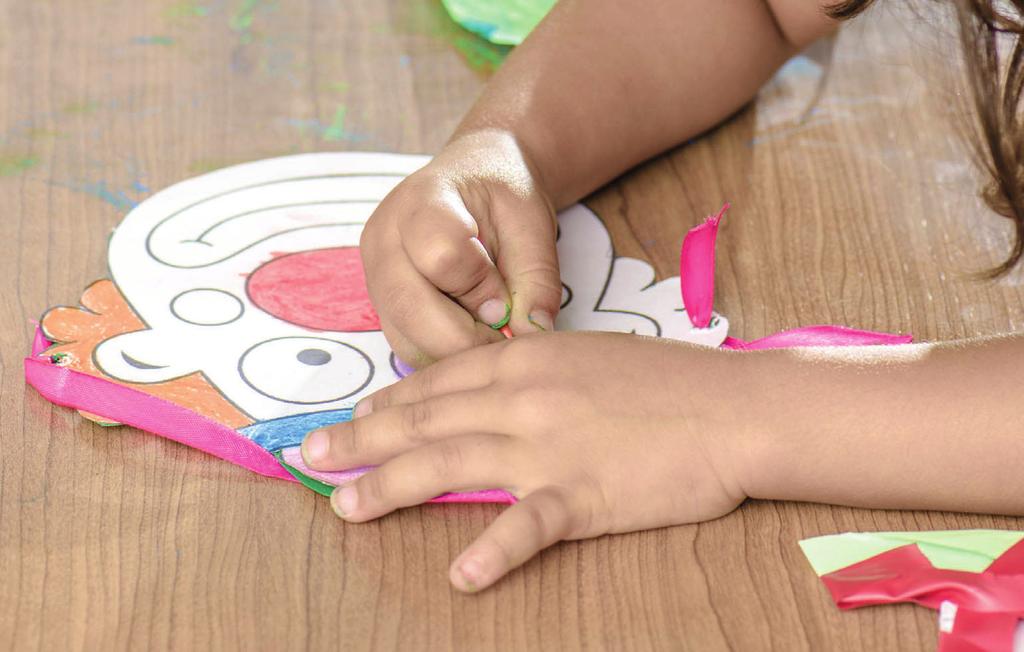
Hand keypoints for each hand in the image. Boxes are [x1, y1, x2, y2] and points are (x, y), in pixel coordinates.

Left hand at [300, 332, 753, 590]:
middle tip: (313, 458)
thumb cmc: (665, 379)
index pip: (436, 380)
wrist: (732, 405)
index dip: (386, 403)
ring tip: (346, 508)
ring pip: (451, 463)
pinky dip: (494, 550)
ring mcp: (550, 446)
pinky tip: (460, 574)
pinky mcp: (585, 493)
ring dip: (390, 487)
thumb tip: (486, 390)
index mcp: (524, 359)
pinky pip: (529, 524)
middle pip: (425, 420)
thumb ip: (531, 371)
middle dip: (361, 441)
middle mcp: (524, 397)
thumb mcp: (586, 356)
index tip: (354, 418)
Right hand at [360, 130, 562, 366]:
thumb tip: (531, 334)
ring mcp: (374, 275)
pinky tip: (472, 337)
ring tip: (490, 336)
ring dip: (455, 352)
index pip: (441, 256)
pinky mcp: (380, 305)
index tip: (510, 300)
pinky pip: (406, 346)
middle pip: (411, 309)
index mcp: (422, 200)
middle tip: (506, 340)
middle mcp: (383, 239)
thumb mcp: (533, 225)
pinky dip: (443, 355)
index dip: (483, 290)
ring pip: (405, 338)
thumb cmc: (504, 195)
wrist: (476, 180)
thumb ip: (536, 279)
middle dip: (467, 339)